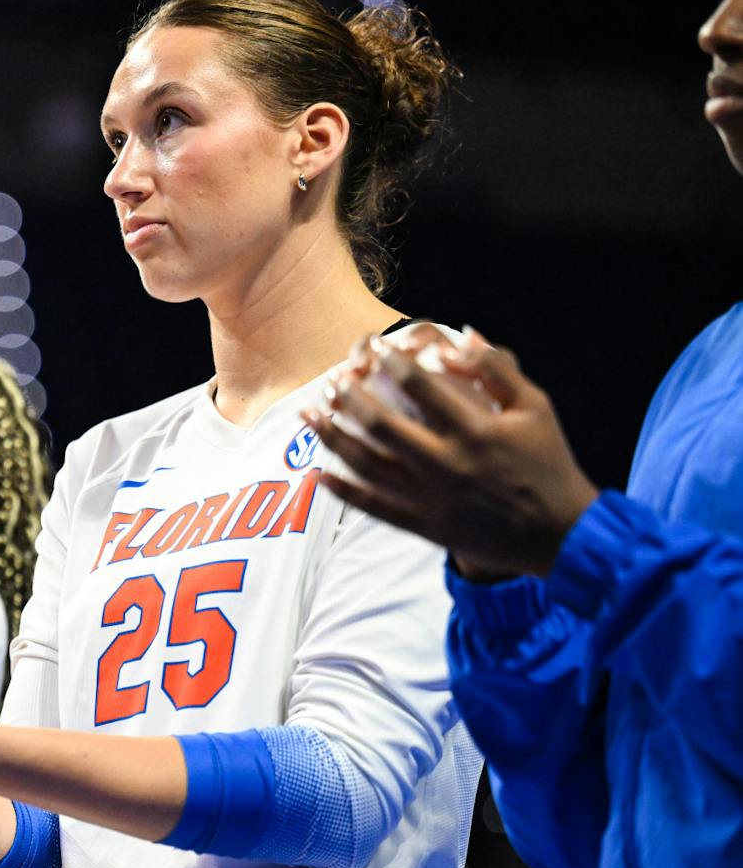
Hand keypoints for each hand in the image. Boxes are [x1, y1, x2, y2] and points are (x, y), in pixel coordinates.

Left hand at [303, 329, 599, 579]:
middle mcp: (448, 465)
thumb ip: (497, 369)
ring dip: (333, 437)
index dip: (391, 363)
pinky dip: (344, 491)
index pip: (422, 387)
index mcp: (476, 431)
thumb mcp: (535, 407)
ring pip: (368, 465)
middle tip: (330, 380)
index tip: (373, 348)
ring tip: (308, 415)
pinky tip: (320, 473)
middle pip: (383, 426)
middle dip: (349, 399)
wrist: (559, 532)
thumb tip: (459, 334)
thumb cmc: (548, 461)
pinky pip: (374, 507)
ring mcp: (432, 499)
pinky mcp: (424, 527)